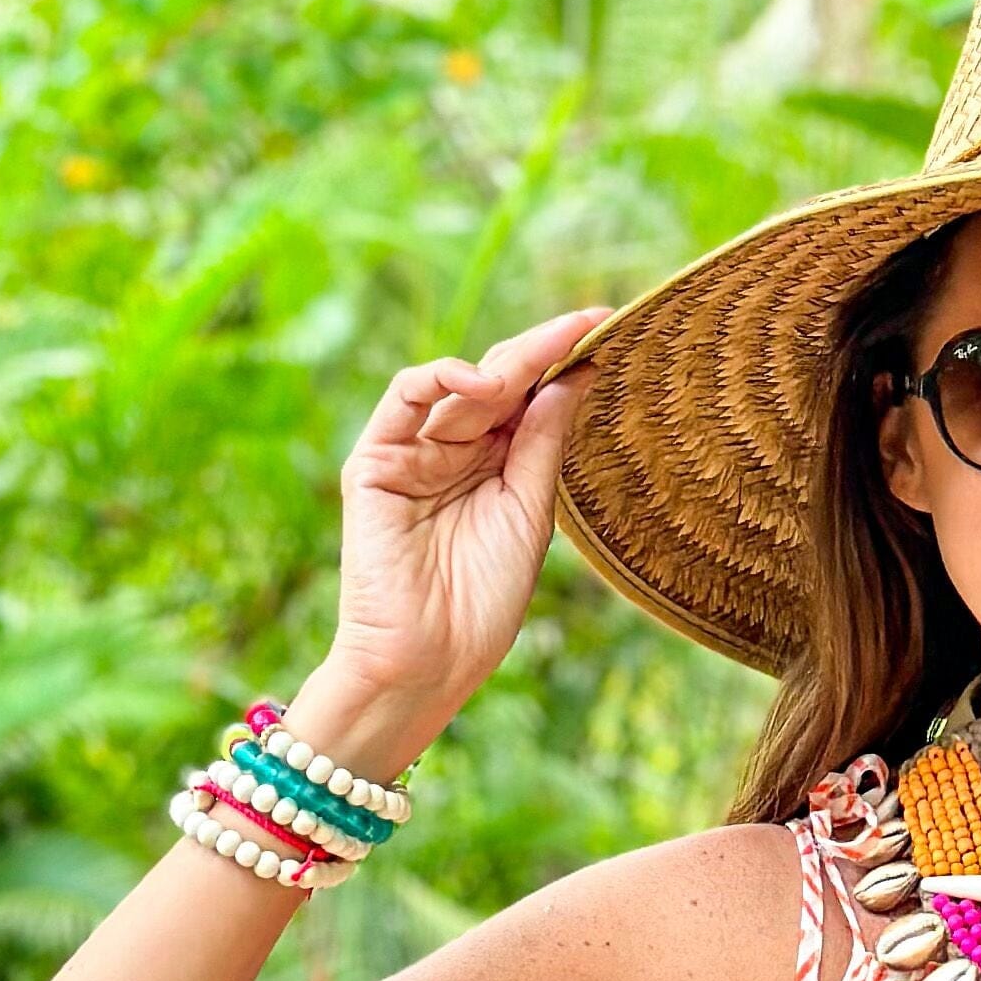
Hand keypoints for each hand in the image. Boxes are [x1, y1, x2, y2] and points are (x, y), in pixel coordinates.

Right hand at [308, 307, 610, 766]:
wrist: (431, 659)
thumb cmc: (484, 599)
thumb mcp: (530, 510)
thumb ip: (542, 442)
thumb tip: (576, 373)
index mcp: (494, 464)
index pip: (528, 397)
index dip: (561, 361)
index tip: (605, 327)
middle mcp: (453, 450)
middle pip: (498, 382)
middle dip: (541, 350)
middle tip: (587, 320)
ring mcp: (412, 452)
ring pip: (456, 384)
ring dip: (502, 363)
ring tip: (541, 357)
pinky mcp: (375, 462)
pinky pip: (403, 400)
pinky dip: (441, 379)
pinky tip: (484, 382)